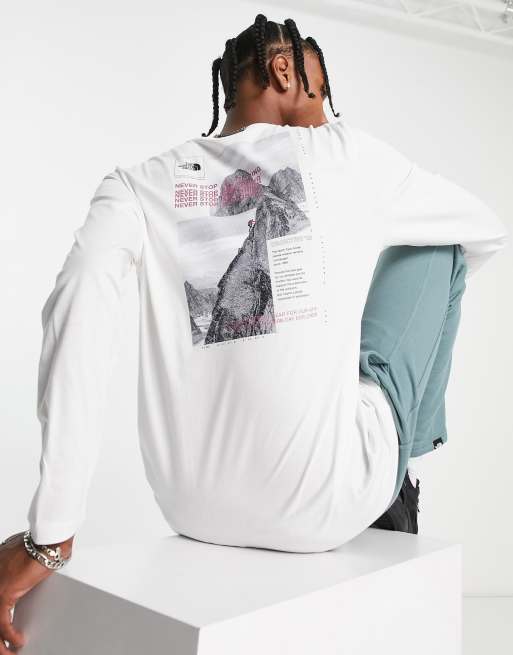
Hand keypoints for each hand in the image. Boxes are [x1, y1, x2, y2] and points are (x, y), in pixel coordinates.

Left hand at [0, 531, 71, 651]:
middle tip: (4, 650)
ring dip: (1, 644)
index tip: (2, 635)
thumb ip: (15, 573)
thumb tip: (22, 582)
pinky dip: (10, 636)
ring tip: (9, 653)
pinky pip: (2, 624)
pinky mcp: (3, 594)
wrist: (46, 542)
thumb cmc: (39, 547)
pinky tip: (18, 641)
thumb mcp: (22, 561)